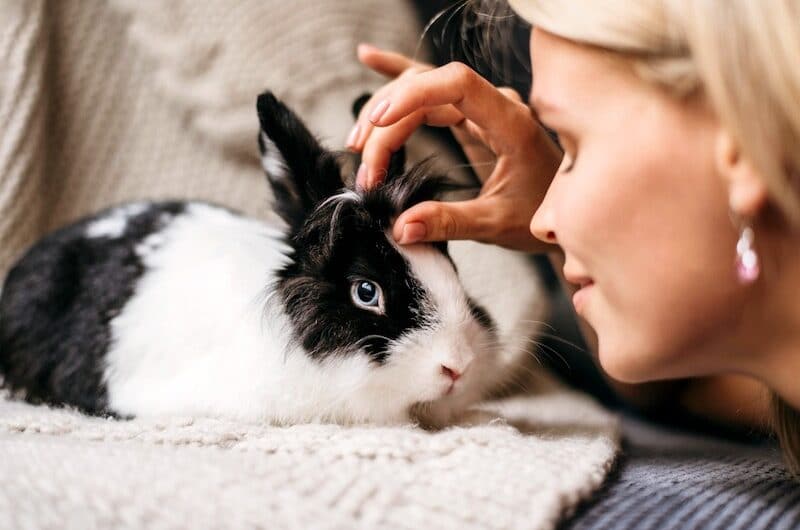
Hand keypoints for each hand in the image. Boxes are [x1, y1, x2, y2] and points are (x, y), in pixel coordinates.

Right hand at [351, 45, 561, 251]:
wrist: (565, 212)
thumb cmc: (541, 212)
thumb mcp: (496, 223)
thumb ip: (449, 222)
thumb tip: (401, 227)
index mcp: (510, 122)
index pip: (455, 84)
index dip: (411, 95)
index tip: (378, 124)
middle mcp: (495, 105)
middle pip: (427, 90)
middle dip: (387, 124)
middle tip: (367, 170)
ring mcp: (481, 108)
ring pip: (422, 92)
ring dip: (385, 114)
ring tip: (359, 147)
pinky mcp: (470, 117)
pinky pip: (430, 92)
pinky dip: (400, 80)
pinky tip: (370, 59)